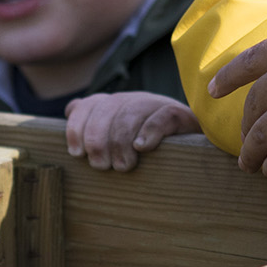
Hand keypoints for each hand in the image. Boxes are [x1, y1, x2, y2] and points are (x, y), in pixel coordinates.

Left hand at [65, 91, 198, 170]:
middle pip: (108, 108)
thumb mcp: (120, 141)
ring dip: (121, 141)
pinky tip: (142, 148)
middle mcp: (134, 100)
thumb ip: (97, 126)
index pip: (89, 104)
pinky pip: (162, 117)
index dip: (77, 126)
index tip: (76, 152)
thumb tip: (71, 109)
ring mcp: (157, 105)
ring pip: (131, 113)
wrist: (195, 149)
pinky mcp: (180, 115)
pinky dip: (149, 132)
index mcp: (117, 104)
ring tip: (122, 166)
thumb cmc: (149, 153)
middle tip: (101, 166)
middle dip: (98, 138)